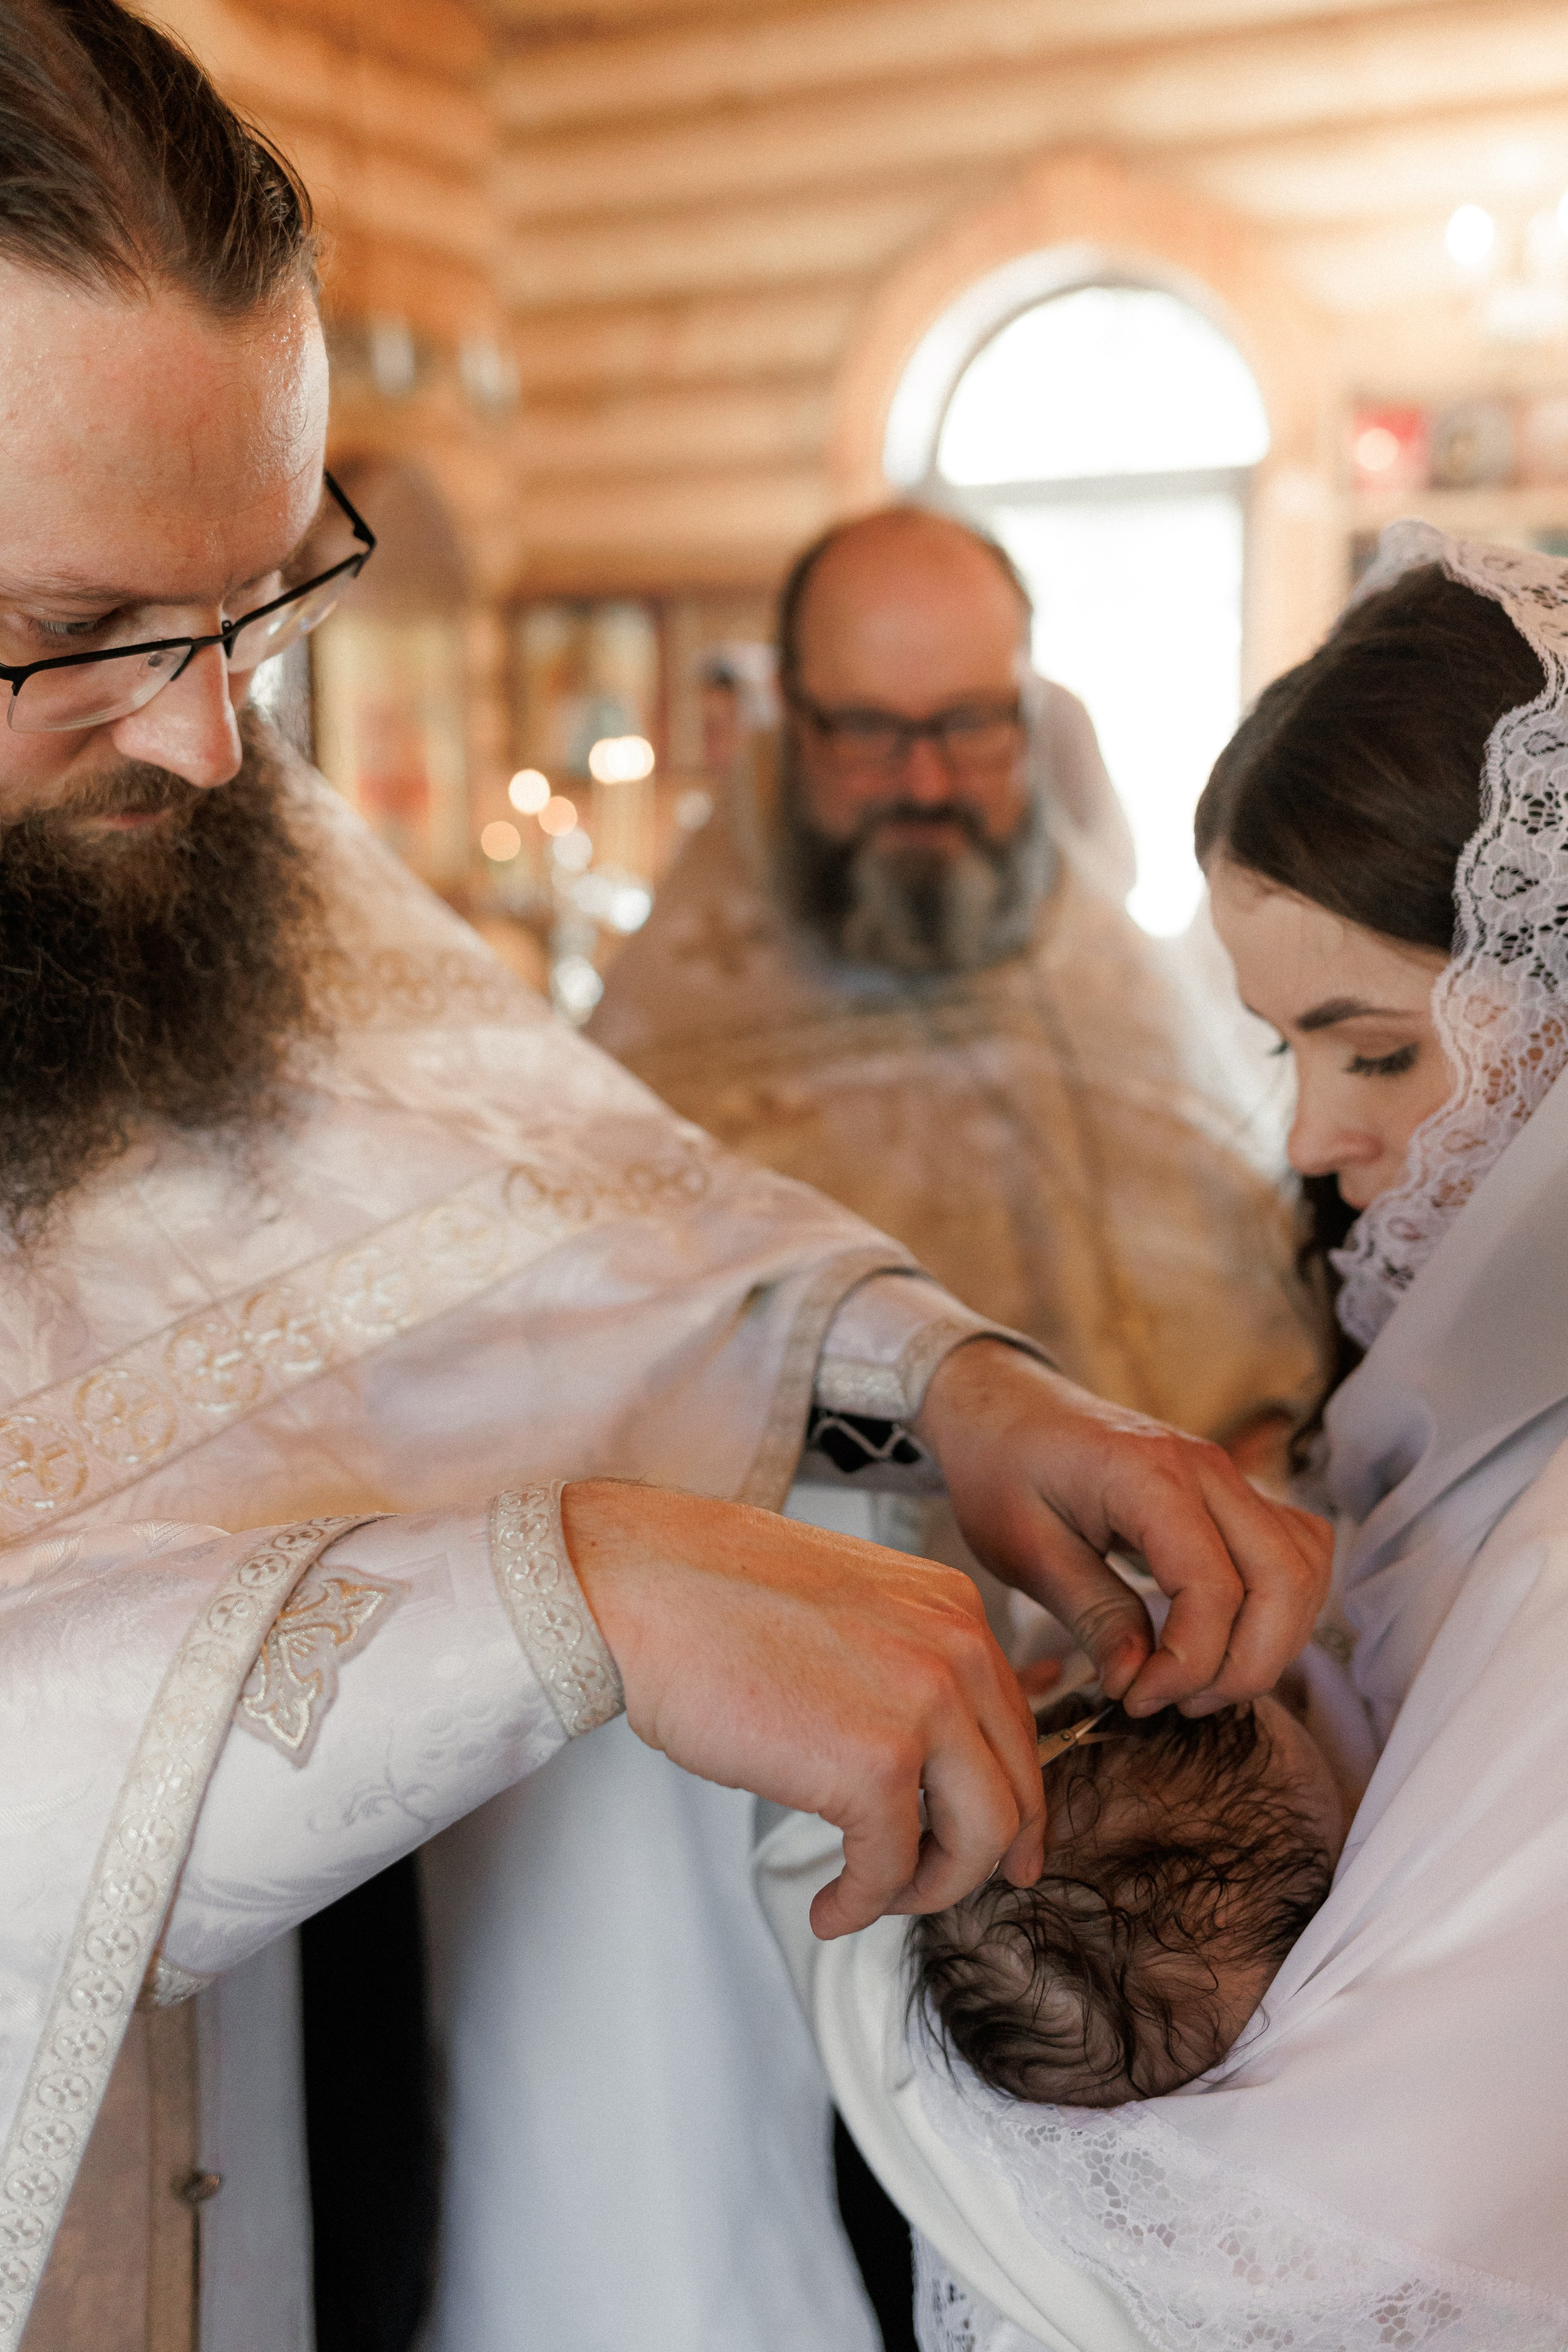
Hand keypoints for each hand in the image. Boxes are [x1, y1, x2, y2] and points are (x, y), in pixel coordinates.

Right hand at [561, 1478, 1044, 1938]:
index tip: (1001, 1847)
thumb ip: (906, 1665)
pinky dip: (863, 1904)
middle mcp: (958, 1650)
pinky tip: (829, 1906)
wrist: (648, 1588)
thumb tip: (925, 1757)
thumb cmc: (720, 1601)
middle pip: (1015, 1788)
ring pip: (979, 1838)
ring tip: (876, 1894)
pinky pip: (891, 1867)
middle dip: (985, 1858)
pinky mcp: (874, 1766)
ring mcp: (925, 1706)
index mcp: (953, 1609)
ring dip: (931, 1887)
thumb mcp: (852, 1610)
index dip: (1012, 1801)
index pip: (1015, 1724)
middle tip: (942, 1888)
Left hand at [913, 1343, 1332, 1716]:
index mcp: (1148, 1474)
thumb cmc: (1002, 1471)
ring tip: (1200, 1681)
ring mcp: (1228, 1475)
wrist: (1005, 1410)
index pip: (1213, 1587)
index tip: (1138, 1700)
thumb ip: (1093, 1616)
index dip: (1189, 1664)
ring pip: (1303, 1566)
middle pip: (1284, 1579)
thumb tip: (1138, 1683)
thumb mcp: (1027, 1552)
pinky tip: (1226, 1638)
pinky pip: (1296, 1548)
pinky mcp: (1234, 1492)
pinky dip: (1281, 1604)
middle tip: (1180, 1703)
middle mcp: (1207, 1468)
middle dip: (1247, 1665)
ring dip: (1272, 1639)